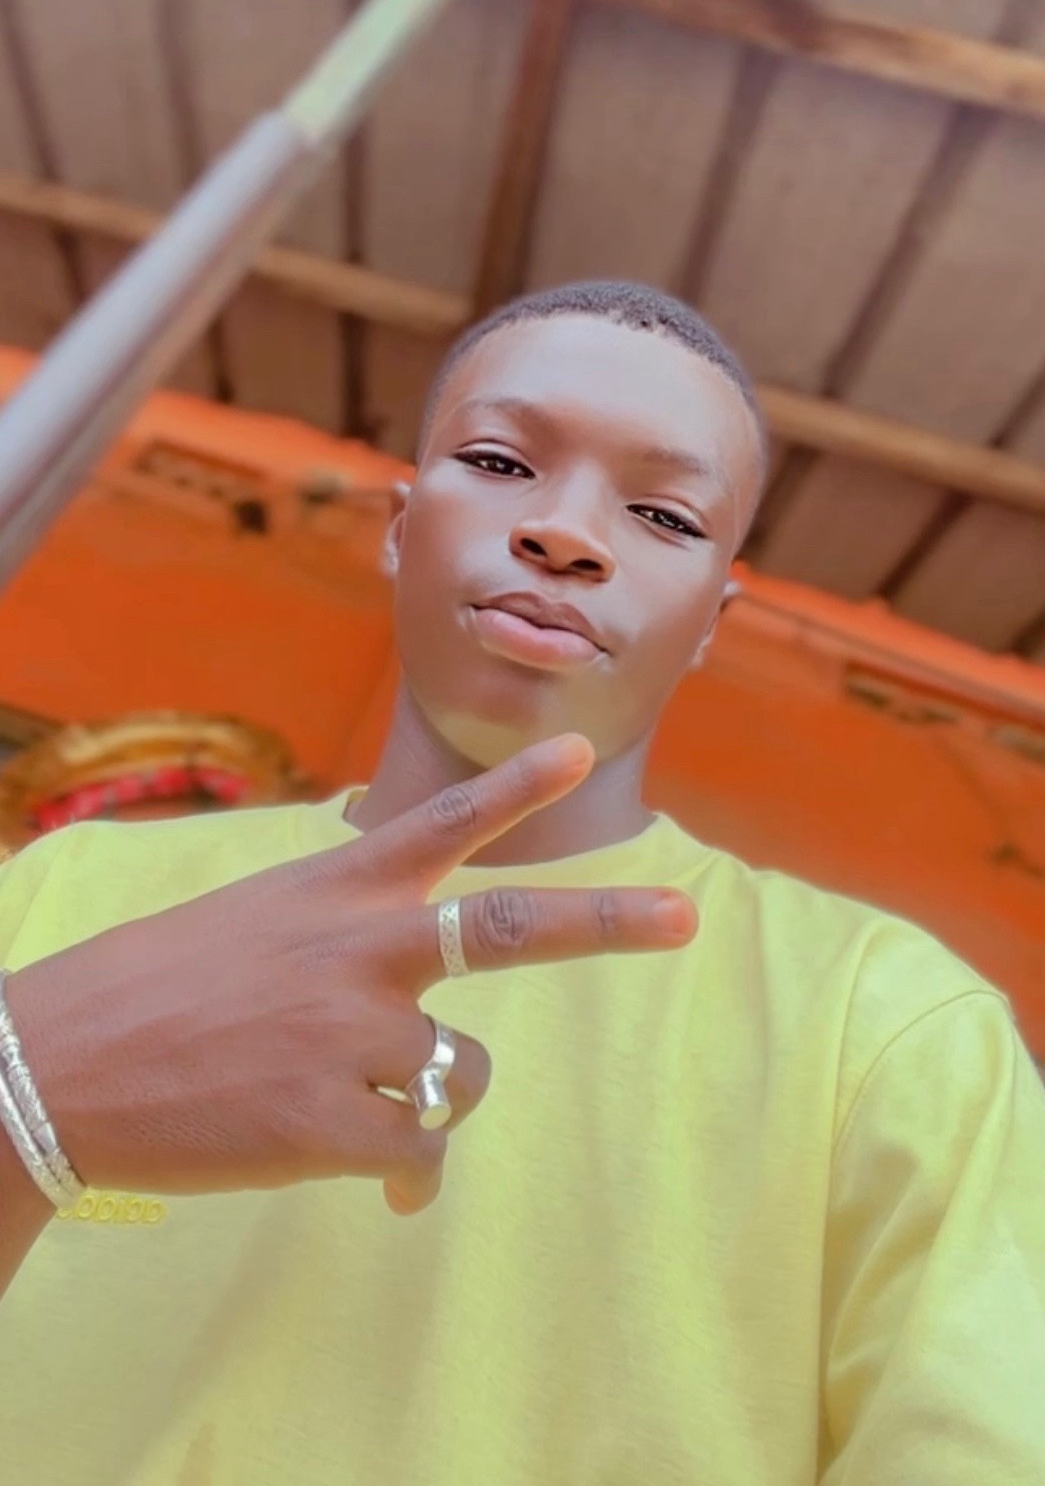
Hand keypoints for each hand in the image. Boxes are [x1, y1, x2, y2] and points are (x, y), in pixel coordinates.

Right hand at [6, 736, 696, 1214]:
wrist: (58, 1068)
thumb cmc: (151, 994)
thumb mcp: (252, 922)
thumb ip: (339, 936)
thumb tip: (414, 1019)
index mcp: (333, 891)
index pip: (442, 822)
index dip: (515, 783)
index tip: (577, 745)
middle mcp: (360, 950)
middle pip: (512, 926)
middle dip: (609, 921)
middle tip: (684, 918)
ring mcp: (353, 1036)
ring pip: (461, 1075)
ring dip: (433, 1102)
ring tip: (368, 1114)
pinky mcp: (334, 1124)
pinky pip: (417, 1156)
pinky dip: (408, 1175)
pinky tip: (378, 1183)